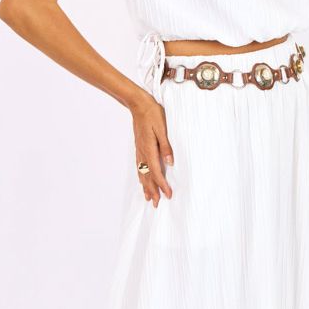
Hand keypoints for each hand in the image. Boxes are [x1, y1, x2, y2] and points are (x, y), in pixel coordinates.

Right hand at [131, 92, 173, 206]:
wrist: (138, 104)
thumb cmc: (152, 113)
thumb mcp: (162, 128)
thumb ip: (166, 146)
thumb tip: (170, 162)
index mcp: (149, 148)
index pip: (157, 172)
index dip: (162, 185)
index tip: (168, 195)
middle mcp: (142, 152)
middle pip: (148, 176)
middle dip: (153, 191)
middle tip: (157, 204)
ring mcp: (139, 150)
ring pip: (142, 173)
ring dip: (146, 186)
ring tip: (149, 198)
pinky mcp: (138, 147)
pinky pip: (139, 166)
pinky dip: (141, 176)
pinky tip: (142, 180)